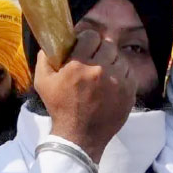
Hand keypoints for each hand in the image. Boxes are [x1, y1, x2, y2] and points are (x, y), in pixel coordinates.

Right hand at [34, 29, 136, 162]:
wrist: (80, 136)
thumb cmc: (59, 107)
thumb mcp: (42, 82)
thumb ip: (44, 59)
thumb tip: (50, 44)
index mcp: (79, 64)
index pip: (91, 36)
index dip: (86, 38)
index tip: (83, 45)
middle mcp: (101, 70)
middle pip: (108, 45)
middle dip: (100, 48)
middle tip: (94, 57)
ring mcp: (118, 82)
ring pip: (120, 58)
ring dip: (112, 61)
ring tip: (104, 70)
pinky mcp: (129, 93)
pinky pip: (130, 73)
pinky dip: (122, 74)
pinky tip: (113, 81)